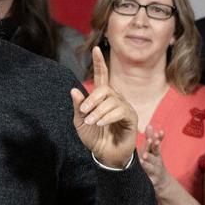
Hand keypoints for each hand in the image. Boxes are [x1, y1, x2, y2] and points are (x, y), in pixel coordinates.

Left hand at [72, 46, 137, 167]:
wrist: (105, 155)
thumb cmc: (94, 138)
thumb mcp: (80, 122)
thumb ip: (78, 107)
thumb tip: (73, 90)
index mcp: (102, 98)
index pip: (102, 76)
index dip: (99, 63)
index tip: (96, 49)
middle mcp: (115, 99)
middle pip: (105, 89)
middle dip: (92, 99)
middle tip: (84, 112)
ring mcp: (124, 108)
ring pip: (111, 101)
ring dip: (98, 111)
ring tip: (91, 122)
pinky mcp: (131, 118)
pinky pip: (120, 111)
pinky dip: (107, 116)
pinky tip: (99, 123)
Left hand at [138, 127, 172, 193]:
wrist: (162, 183)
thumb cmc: (154, 163)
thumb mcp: (153, 151)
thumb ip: (151, 139)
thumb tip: (149, 125)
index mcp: (155, 154)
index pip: (156, 146)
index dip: (156, 140)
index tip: (157, 134)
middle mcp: (156, 162)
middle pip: (154, 155)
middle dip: (152, 150)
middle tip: (150, 144)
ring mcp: (154, 172)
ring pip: (150, 167)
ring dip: (147, 164)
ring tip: (142, 160)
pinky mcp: (151, 182)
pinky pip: (147, 180)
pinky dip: (145, 178)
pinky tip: (142, 176)